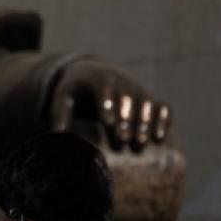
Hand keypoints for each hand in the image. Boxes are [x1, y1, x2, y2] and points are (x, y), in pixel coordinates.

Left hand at [50, 60, 170, 150]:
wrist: (95, 76)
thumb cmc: (76, 92)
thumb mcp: (64, 97)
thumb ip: (60, 114)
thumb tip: (57, 136)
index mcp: (99, 79)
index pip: (104, 89)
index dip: (108, 104)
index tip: (108, 122)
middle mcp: (122, 82)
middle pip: (127, 99)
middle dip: (126, 119)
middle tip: (123, 140)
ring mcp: (139, 90)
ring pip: (146, 103)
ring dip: (145, 123)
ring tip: (140, 143)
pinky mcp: (150, 99)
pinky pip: (162, 107)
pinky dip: (163, 119)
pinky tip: (159, 138)